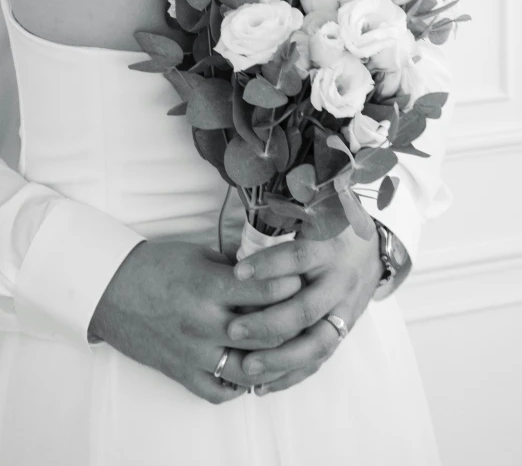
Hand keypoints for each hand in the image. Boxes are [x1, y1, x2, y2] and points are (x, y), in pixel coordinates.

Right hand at [89, 240, 301, 403]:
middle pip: (268, 334)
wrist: (111, 289)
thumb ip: (234, 269)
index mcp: (210, 288)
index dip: (290, 285)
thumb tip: (269, 273)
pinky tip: (249, 371)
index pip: (268, 292)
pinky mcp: (181, 372)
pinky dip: (238, 385)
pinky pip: (218, 392)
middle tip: (300, 314)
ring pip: (250, 370)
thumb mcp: (199, 255)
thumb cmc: (155, 266)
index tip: (299, 279)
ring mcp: (193, 353)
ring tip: (282, 347)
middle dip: (290, 324)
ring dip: (271, 361)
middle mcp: (205, 324)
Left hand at [226, 223, 383, 394]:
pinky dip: (292, 376)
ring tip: (247, 367)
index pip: (298, 257)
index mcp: (328, 249)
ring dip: (280, 359)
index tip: (237, 273)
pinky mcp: (344, 332)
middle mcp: (339, 282)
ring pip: (316, 343)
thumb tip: (240, 240)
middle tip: (233, 329)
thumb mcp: (311, 219)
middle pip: (306, 309)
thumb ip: (282, 226)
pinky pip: (319, 360)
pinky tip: (263, 386)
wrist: (369, 250)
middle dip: (268, 323)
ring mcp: (345, 310)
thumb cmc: (327, 232)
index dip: (268, 266)